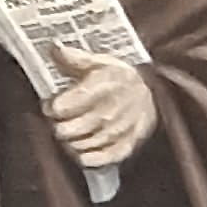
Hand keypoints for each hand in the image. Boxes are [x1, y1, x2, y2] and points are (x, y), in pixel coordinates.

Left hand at [42, 46, 157, 167]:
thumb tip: (54, 47)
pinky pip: (102, 159)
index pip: (61, 107)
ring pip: (80, 146)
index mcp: (98, 87)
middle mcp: (107, 111)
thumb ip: (74, 58)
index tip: (50, 105)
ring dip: (71, 142)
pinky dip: (90, 158)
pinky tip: (82, 154)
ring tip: (71, 134)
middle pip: (66, 130)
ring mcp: (116, 131)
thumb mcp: (99, 62)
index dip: (51, 107)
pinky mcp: (125, 146)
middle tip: (60, 122)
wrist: (155, 91)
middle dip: (58, 126)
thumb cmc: (121, 77)